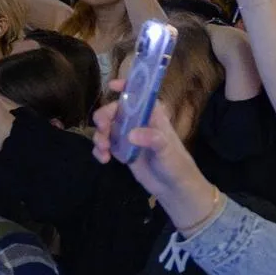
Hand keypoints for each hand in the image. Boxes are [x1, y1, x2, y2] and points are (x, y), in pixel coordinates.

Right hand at [91, 95, 215, 223]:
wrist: (173, 188)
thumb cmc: (176, 165)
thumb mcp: (167, 151)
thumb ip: (153, 140)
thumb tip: (131, 134)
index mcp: (153, 115)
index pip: (140, 94)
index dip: (127, 86)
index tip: (112, 86)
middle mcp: (139, 122)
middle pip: (115, 110)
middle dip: (104, 116)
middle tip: (102, 129)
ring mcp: (128, 136)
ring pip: (106, 127)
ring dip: (99, 136)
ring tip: (104, 150)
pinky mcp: (122, 150)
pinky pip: (104, 144)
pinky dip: (99, 149)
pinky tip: (104, 159)